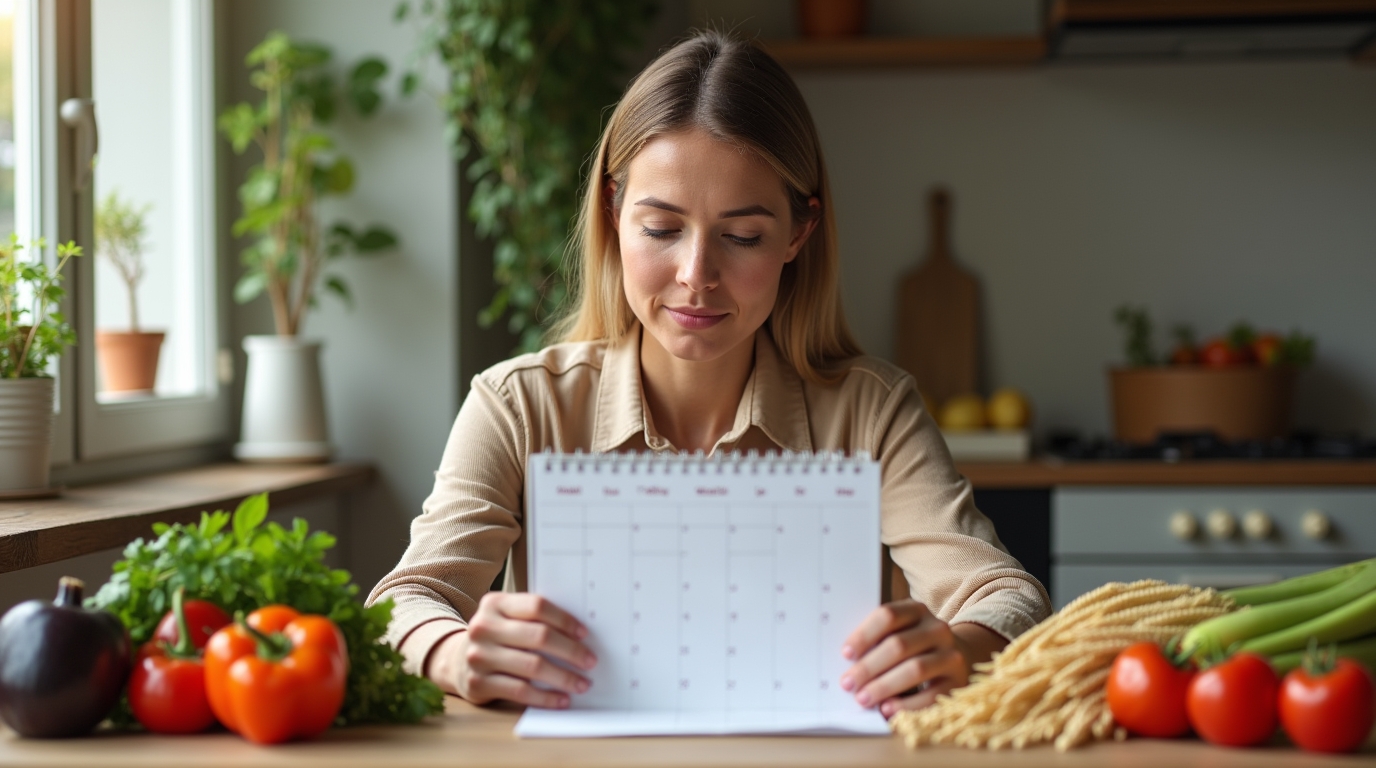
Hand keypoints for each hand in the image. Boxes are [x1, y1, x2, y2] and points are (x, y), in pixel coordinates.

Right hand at [428, 592, 597, 708]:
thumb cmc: (496, 636)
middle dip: (571, 651)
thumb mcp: (506, 617)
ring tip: (581, 683)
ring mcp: (479, 656)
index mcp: (495, 603)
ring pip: (532, 666)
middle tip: (590, 661)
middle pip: (539, 637)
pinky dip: (545, 697)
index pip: (537, 606)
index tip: (584, 634)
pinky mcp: (478, 683)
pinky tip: (561, 699)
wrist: (455, 659)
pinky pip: (520, 691)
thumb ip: (534, 618)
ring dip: (563, 677)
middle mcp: (484, 627)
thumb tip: (580, 634)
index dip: (564, 620)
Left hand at [839, 600, 1004, 717]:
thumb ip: (878, 640)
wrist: (959, 656)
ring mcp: (951, 655)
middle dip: (869, 667)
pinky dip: (907, 704)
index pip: (888, 616)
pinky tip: (887, 709)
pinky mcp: (957, 681)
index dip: (864, 635)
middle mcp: (937, 629)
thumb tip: (848, 663)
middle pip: (898, 645)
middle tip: (848, 684)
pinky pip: (931, 695)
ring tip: (863, 698)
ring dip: (884, 686)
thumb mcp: (900, 632)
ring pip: (915, 669)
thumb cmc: (915, 646)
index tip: (846, 654)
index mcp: (917, 610)